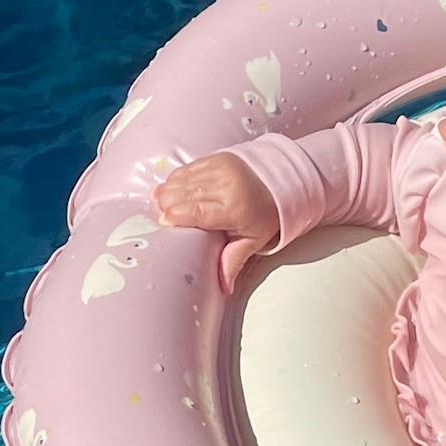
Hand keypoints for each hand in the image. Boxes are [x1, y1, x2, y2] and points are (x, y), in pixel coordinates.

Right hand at [151, 153, 280, 292]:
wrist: (279, 181)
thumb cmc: (265, 213)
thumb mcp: (254, 240)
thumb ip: (234, 261)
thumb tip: (224, 287)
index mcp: (235, 208)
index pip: (197, 211)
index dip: (176, 216)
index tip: (165, 223)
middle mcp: (225, 185)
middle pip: (181, 194)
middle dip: (168, 206)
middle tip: (168, 218)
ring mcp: (218, 168)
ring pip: (179, 180)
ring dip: (168, 193)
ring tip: (168, 206)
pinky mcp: (213, 158)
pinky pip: (184, 169)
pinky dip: (175, 181)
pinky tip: (174, 192)